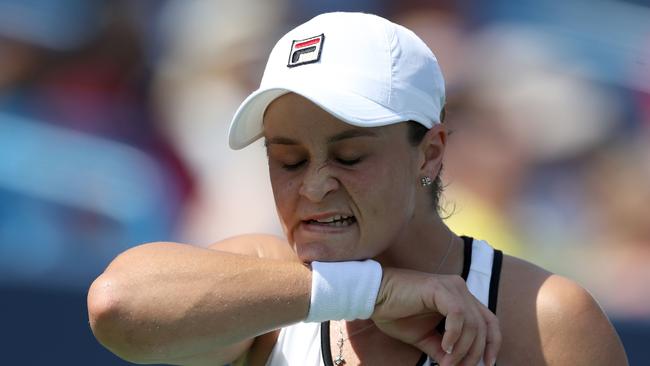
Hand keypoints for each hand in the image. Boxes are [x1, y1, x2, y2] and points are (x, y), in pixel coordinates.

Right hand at [371, 268, 499, 365]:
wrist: (373, 297)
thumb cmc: (396, 313)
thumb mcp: (425, 337)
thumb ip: (443, 349)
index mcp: (460, 298)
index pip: (488, 322)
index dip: (492, 344)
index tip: (488, 364)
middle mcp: (459, 289)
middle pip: (483, 325)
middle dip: (474, 353)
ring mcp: (451, 287)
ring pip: (473, 323)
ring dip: (462, 348)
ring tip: (447, 363)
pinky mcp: (439, 288)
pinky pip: (458, 314)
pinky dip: (454, 334)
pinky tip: (445, 346)